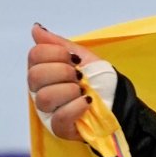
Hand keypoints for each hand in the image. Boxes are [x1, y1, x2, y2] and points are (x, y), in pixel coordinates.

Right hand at [27, 24, 100, 140]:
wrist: (120, 100)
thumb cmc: (101, 79)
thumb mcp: (84, 56)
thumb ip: (59, 44)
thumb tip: (36, 28)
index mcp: (45, 69)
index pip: (35, 55)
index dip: (57, 54)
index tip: (75, 60)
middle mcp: (41, 89)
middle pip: (35, 76)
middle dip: (63, 72)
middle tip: (79, 76)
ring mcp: (48, 110)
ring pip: (45, 97)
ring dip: (70, 90)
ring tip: (84, 91)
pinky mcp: (59, 127)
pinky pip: (58, 117)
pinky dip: (76, 107)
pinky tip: (87, 102)